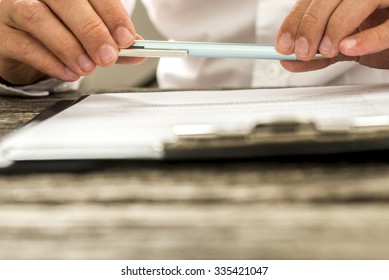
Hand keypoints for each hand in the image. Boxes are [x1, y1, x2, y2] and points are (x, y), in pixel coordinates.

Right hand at [0, 0, 144, 84]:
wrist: (18, 38)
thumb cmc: (55, 27)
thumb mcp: (86, 29)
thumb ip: (111, 38)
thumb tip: (137, 50)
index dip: (111, 13)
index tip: (126, 37)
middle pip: (65, 0)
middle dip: (92, 31)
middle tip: (108, 56)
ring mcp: (10, 7)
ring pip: (38, 19)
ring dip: (69, 47)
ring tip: (88, 67)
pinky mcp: (1, 33)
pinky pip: (24, 45)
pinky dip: (51, 62)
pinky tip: (69, 72)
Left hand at [275, 0, 388, 71]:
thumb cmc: (379, 35)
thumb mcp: (344, 45)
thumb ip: (319, 53)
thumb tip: (289, 61)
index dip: (295, 21)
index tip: (283, 44)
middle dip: (310, 25)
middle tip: (300, 50)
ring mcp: (387, 0)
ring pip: (359, 0)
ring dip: (335, 26)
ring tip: (325, 49)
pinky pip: (388, 27)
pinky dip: (367, 37)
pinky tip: (348, 46)